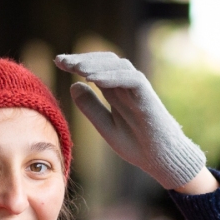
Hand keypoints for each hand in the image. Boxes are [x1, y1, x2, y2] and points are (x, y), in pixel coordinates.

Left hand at [54, 52, 213, 191]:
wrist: (161, 159)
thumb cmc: (137, 144)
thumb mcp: (106, 126)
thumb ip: (91, 108)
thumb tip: (73, 85)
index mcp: (115, 91)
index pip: (94, 69)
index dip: (76, 63)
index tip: (58, 62)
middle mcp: (126, 86)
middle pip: (104, 62)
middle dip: (82, 59)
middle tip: (61, 61)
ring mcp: (138, 89)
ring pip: (117, 66)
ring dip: (96, 65)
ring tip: (76, 68)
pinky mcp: (148, 96)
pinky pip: (131, 80)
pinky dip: (113, 77)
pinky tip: (95, 80)